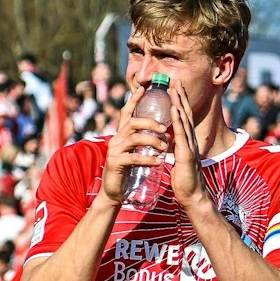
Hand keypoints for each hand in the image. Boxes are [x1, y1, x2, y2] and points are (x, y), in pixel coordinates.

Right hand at [93, 89, 165, 205]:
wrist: (115, 191)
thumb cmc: (128, 171)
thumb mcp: (135, 152)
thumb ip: (142, 141)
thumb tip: (159, 131)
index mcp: (121, 135)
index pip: (126, 113)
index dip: (134, 100)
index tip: (143, 89)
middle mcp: (116, 139)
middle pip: (133, 123)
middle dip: (150, 123)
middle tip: (166, 128)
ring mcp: (114, 151)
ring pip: (134, 138)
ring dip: (153, 141)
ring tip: (165, 147)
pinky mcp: (115, 163)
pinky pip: (134, 158)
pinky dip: (149, 159)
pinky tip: (159, 162)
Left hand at [169, 79, 212, 216]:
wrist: (192, 196)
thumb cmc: (185, 180)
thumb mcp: (177, 159)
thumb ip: (174, 147)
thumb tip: (167, 140)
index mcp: (187, 141)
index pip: (183, 117)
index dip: (179, 102)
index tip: (173, 88)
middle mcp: (190, 140)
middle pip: (186, 113)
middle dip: (180, 96)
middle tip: (174, 80)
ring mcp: (190, 146)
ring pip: (184, 120)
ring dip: (179, 102)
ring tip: (174, 88)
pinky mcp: (187, 154)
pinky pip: (182, 133)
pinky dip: (178, 120)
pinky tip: (174, 108)